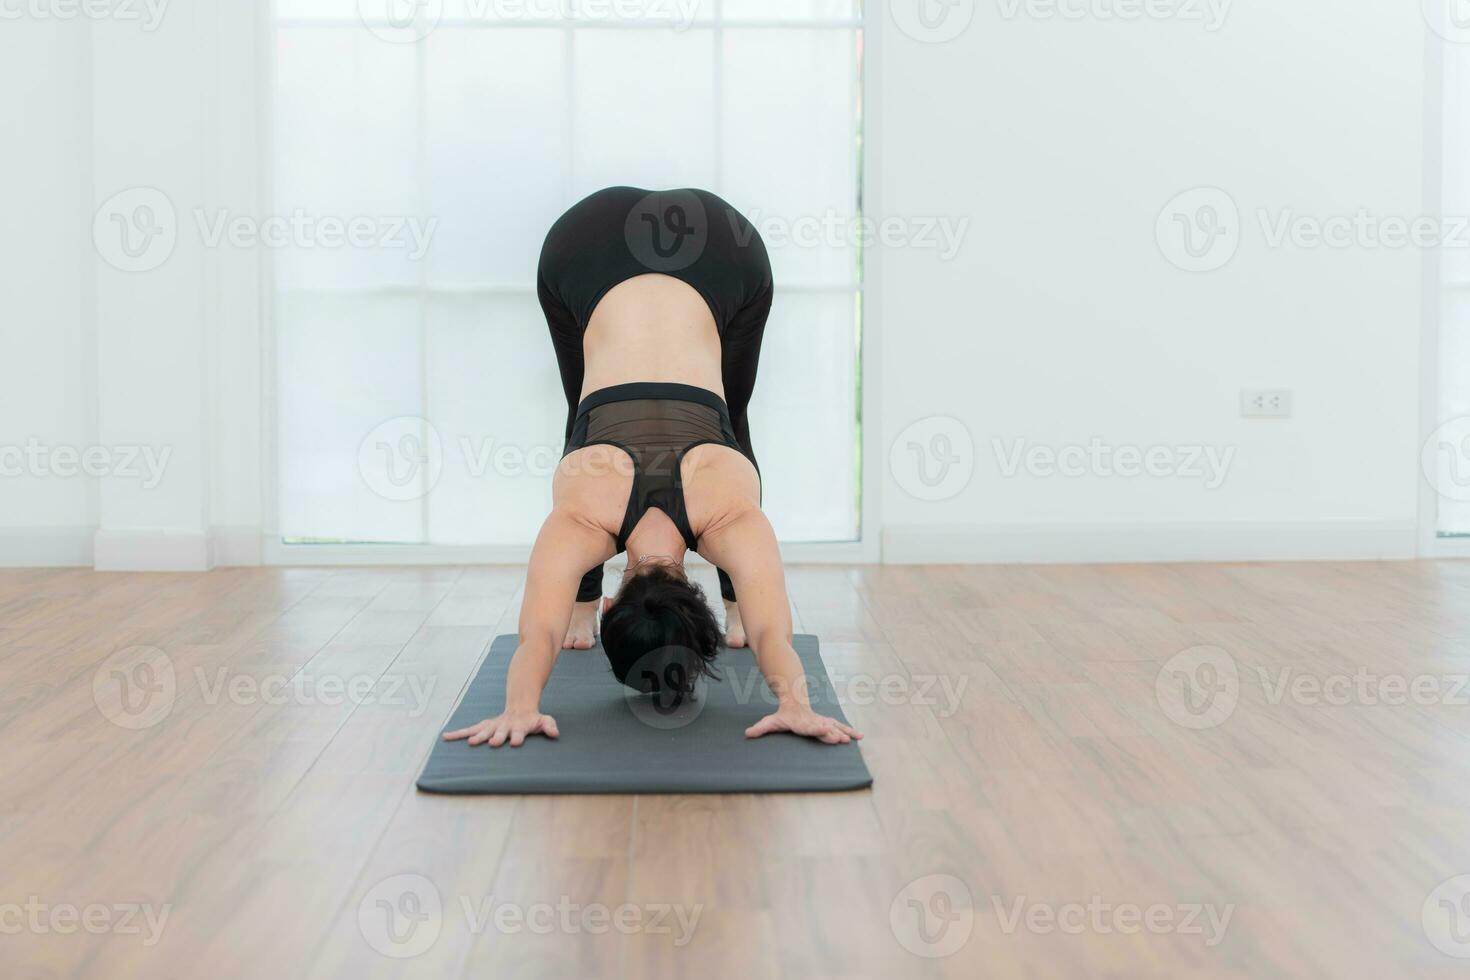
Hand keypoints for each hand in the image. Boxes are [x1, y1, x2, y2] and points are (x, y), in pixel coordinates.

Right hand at [444, 709, 559, 747]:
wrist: (519, 707)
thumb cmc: (532, 719)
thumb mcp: (544, 720)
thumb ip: (549, 726)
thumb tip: (555, 733)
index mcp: (519, 727)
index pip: (519, 732)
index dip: (517, 737)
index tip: (515, 742)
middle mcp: (504, 726)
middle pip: (500, 732)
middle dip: (496, 737)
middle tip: (494, 742)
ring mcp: (493, 726)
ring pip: (483, 730)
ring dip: (477, 736)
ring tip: (471, 742)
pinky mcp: (484, 727)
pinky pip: (470, 730)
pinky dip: (458, 734)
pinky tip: (446, 737)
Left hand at [745, 707, 862, 744]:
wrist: (794, 699)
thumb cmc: (783, 715)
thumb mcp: (771, 721)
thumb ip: (760, 728)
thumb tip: (746, 734)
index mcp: (801, 723)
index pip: (809, 727)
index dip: (817, 728)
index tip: (826, 728)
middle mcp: (814, 722)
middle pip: (824, 727)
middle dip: (832, 733)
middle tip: (841, 738)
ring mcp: (822, 721)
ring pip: (835, 726)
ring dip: (845, 732)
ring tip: (857, 738)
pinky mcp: (827, 723)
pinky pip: (840, 727)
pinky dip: (849, 731)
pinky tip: (860, 736)